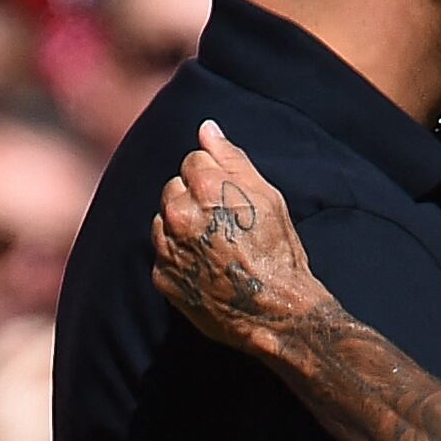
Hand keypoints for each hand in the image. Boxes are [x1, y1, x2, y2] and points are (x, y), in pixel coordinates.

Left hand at [151, 120, 326, 350]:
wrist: (276, 312)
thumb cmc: (279, 253)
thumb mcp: (267, 198)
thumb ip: (232, 158)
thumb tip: (207, 128)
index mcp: (207, 187)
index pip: (193, 161)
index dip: (215, 179)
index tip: (232, 201)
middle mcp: (180, 214)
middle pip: (173, 189)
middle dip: (194, 200)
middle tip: (224, 225)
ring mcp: (167, 247)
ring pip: (164, 220)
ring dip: (182, 228)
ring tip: (215, 247)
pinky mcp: (162, 277)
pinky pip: (162, 254)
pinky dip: (178, 257)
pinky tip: (205, 267)